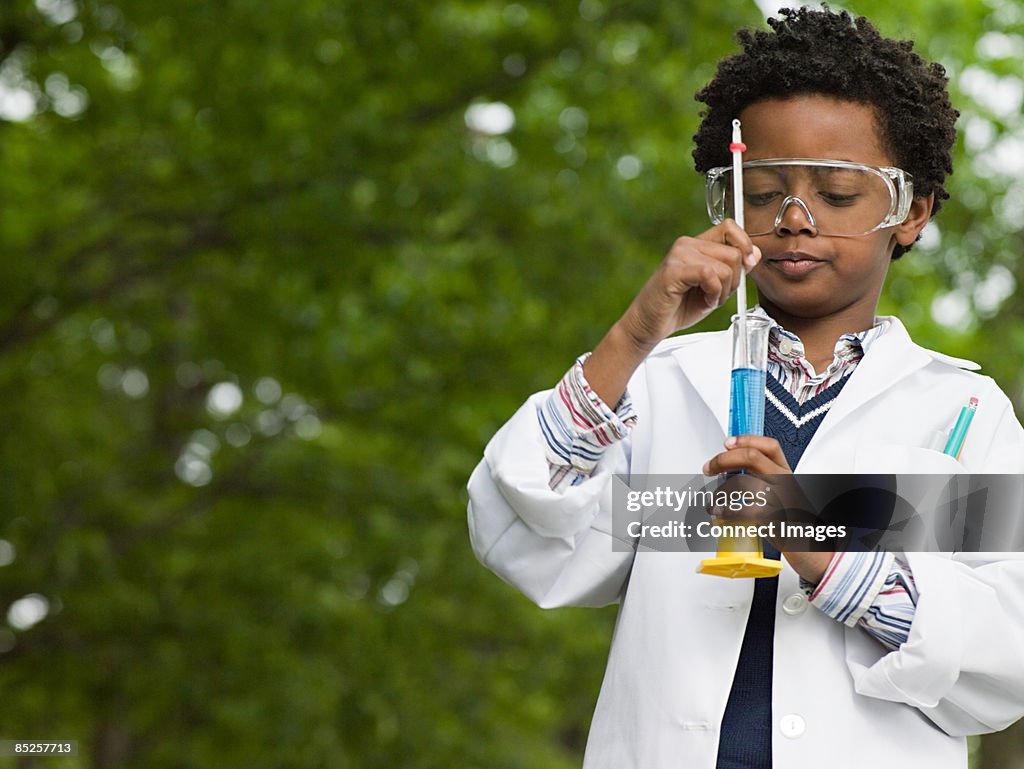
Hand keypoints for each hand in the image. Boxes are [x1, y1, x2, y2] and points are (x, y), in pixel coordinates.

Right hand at [583, 220, 759, 405]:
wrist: (648, 324)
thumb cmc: (678, 307)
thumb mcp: (715, 287)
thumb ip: (733, 269)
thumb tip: (755, 254)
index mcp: (696, 244)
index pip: (730, 227)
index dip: (745, 245)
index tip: (747, 265)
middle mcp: (687, 244)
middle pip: (734, 253)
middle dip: (734, 281)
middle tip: (716, 295)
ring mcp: (679, 255)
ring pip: (726, 267)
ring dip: (723, 291)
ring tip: (706, 299)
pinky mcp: (674, 270)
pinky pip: (710, 275)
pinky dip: (713, 293)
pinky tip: (702, 300)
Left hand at [703, 435, 832, 583]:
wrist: (813, 549)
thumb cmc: (792, 522)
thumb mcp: (783, 494)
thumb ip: (762, 479)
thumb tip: (728, 468)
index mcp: (787, 474)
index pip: (769, 446)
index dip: (746, 440)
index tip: (726, 443)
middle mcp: (786, 483)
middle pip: (751, 458)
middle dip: (723, 460)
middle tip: (709, 468)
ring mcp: (782, 500)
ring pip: (743, 482)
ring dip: (720, 491)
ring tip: (713, 502)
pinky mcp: (776, 519)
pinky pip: (745, 510)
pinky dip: (726, 512)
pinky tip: (719, 515)